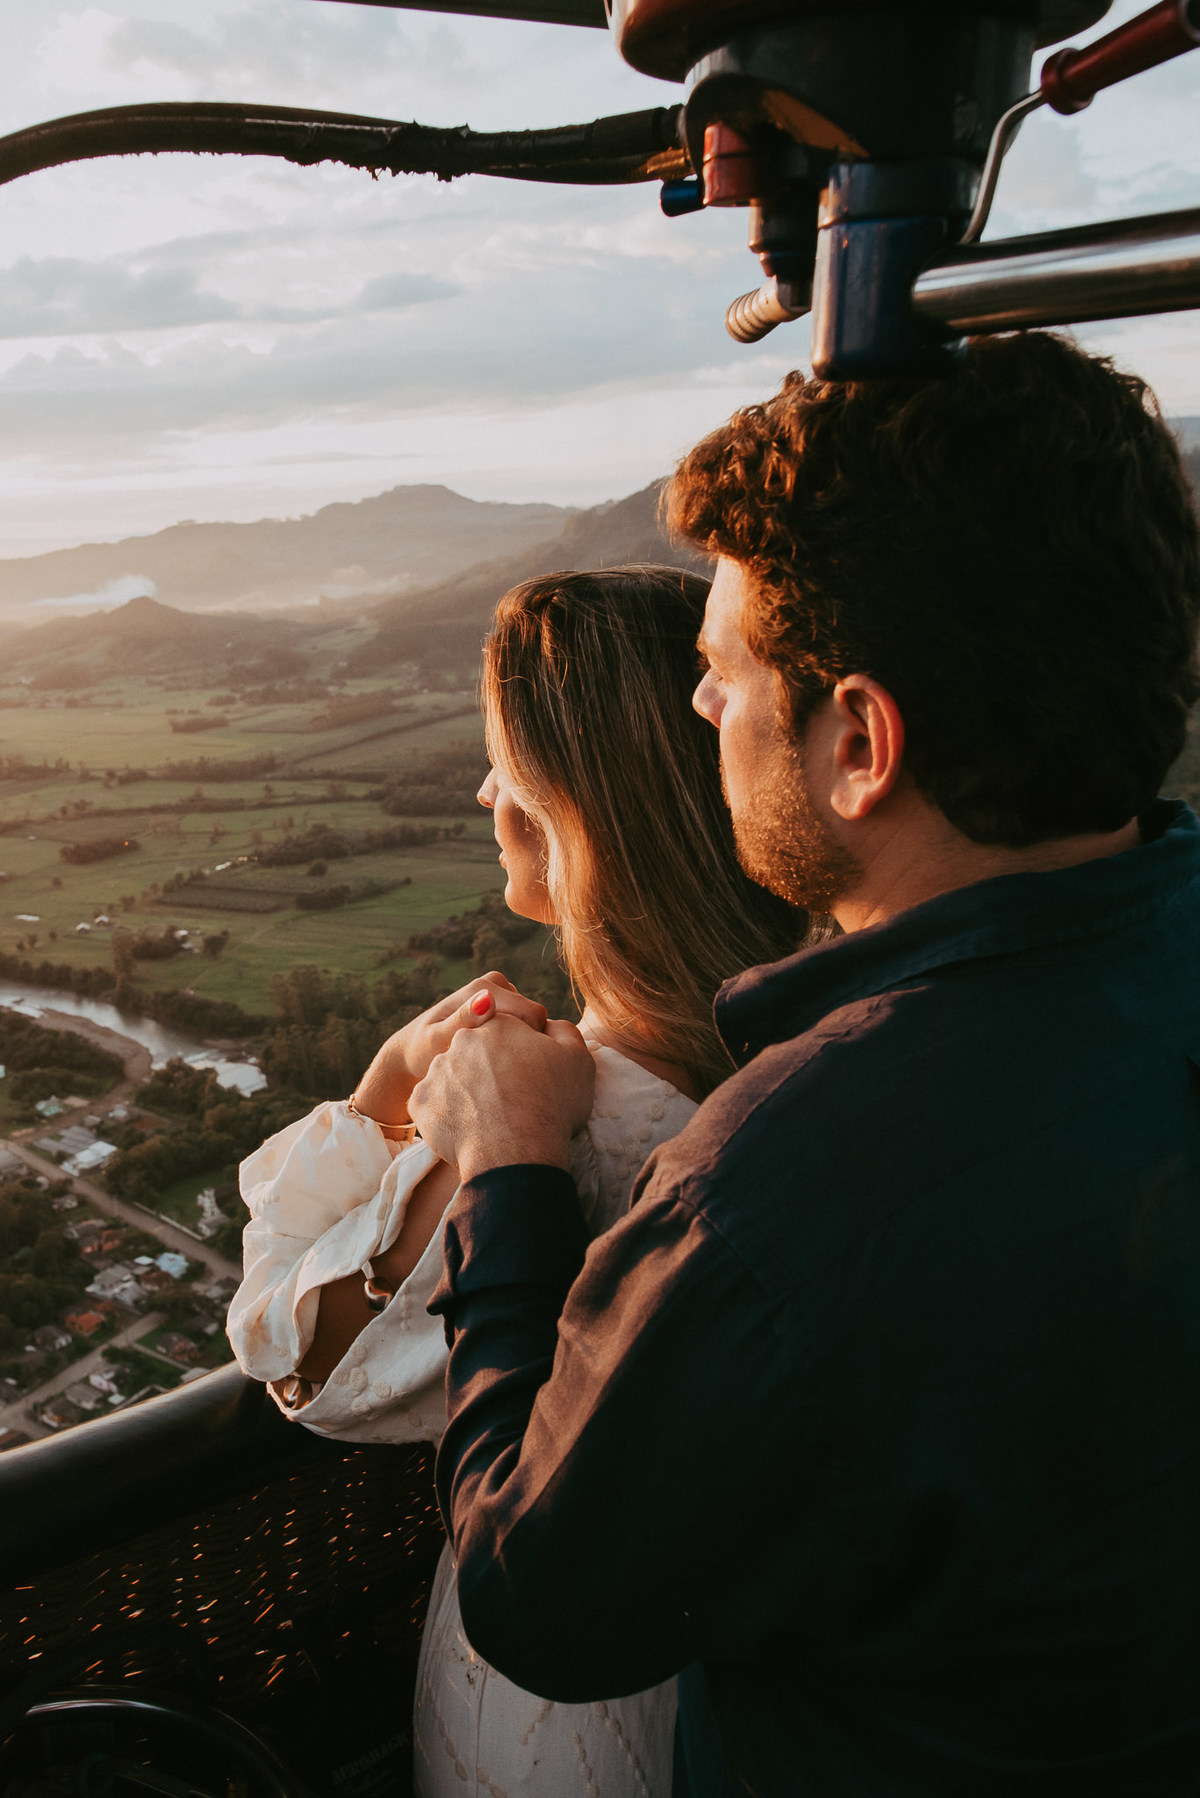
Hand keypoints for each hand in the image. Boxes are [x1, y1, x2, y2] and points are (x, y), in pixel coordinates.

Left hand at [351, 972, 547, 1128]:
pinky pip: (524, 1025)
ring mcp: (498, 993)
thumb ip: (462, 1022)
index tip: (508, 1067)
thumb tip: (487, 1001)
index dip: (529, 1044)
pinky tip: (497, 1058)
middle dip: (526, 1041)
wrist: (414, 1052)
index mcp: (482, 988)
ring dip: (521, 1041)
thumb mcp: (438, 1042)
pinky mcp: (501, 1005)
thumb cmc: (423, 1052)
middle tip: (501, 1069)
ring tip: (495, 1064)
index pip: (531, 1015)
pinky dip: (517, 1041)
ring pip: (532, 1022)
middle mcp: (492, 984)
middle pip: (535, 1017)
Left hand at [409, 1014, 594, 1183]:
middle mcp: (461, 1039)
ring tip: (491, 1117)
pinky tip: (470, 1128)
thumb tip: (547, 1023)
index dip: (525, 1053)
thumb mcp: (576, 1059)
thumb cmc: (552, 1105)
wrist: (516, 1156)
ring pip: (456, 1078)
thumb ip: (563, 1031)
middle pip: (480, 1052)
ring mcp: (436, 1070)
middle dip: (493, 1068)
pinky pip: (435, 1104)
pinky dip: (449, 1114)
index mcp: (497, 1022)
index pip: (511, 1031)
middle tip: (512, 1097)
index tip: (534, 1077)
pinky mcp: (420, 1101)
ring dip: (469, 1091)